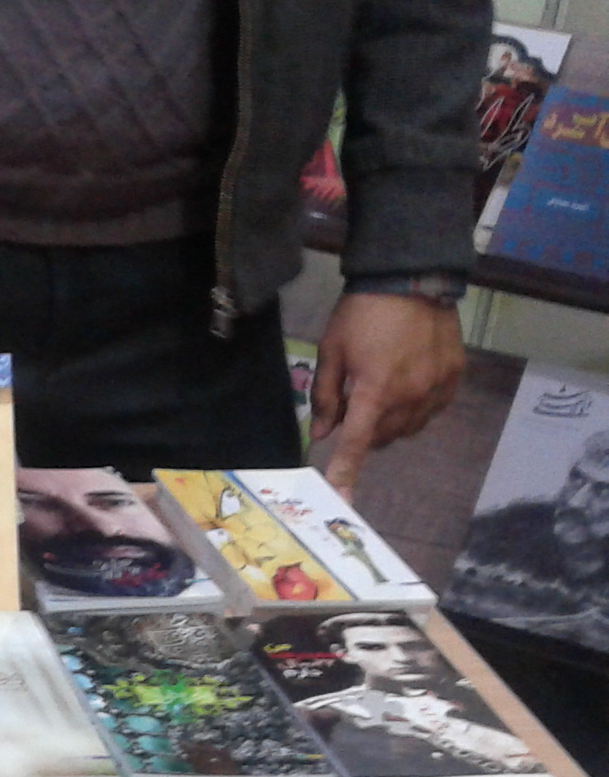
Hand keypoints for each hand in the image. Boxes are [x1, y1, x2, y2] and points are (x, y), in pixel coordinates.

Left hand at [313, 292, 464, 496]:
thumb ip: (326, 396)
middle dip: (362, 432)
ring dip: (388, 424)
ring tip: (379, 392)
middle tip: (354, 403)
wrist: (413, 277)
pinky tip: (405, 389)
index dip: (345, 473)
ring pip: (406, 429)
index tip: (341, 499)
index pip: (355, 443)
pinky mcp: (454, 377)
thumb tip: (323, 433)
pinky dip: (414, 411)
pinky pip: (431, 412)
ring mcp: (437, 388)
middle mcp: (410, 396)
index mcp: (375, 391)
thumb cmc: (363, 313)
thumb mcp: (331, 351)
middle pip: (380, 438)